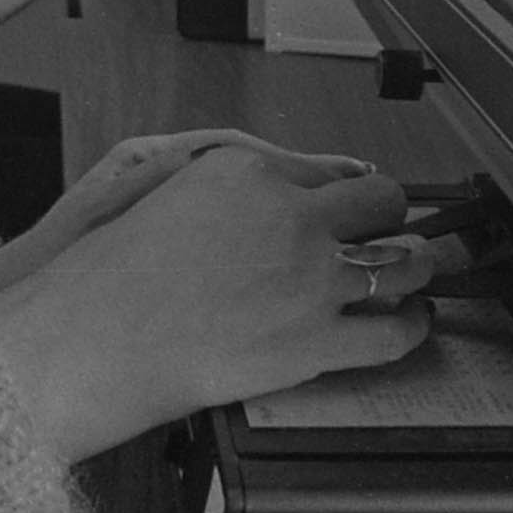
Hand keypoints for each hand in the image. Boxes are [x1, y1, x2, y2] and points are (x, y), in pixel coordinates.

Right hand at [0, 144, 438, 463]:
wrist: (92, 337)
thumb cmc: (109, 272)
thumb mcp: (155, 184)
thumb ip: (225, 181)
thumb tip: (274, 182)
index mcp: (250, 171)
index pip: (329, 171)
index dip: (348, 190)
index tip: (358, 199)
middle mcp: (292, 216)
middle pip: (380, 203)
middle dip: (392, 216)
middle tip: (395, 229)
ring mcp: (311, 279)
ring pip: (400, 264)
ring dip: (416, 265)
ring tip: (419, 270)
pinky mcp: (317, 341)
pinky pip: (392, 332)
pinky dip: (413, 328)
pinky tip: (413, 324)